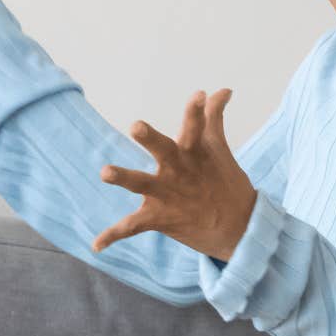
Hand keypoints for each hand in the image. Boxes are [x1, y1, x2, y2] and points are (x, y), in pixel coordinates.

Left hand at [92, 89, 258, 261]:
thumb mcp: (218, 148)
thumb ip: (214, 117)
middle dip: (150, 138)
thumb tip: (223, 90)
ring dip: (123, 177)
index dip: (197, 111)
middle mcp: (179, 170)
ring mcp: (168, 194)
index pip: (196, 126)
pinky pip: (132, 227)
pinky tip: (95, 245)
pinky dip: (112, 236)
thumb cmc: (224, 181)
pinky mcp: (160, 218)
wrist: (239, 227)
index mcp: (194, 151)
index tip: (200, 95)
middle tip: (136, 126)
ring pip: (141, 184)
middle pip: (164, 150)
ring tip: (105, 172)